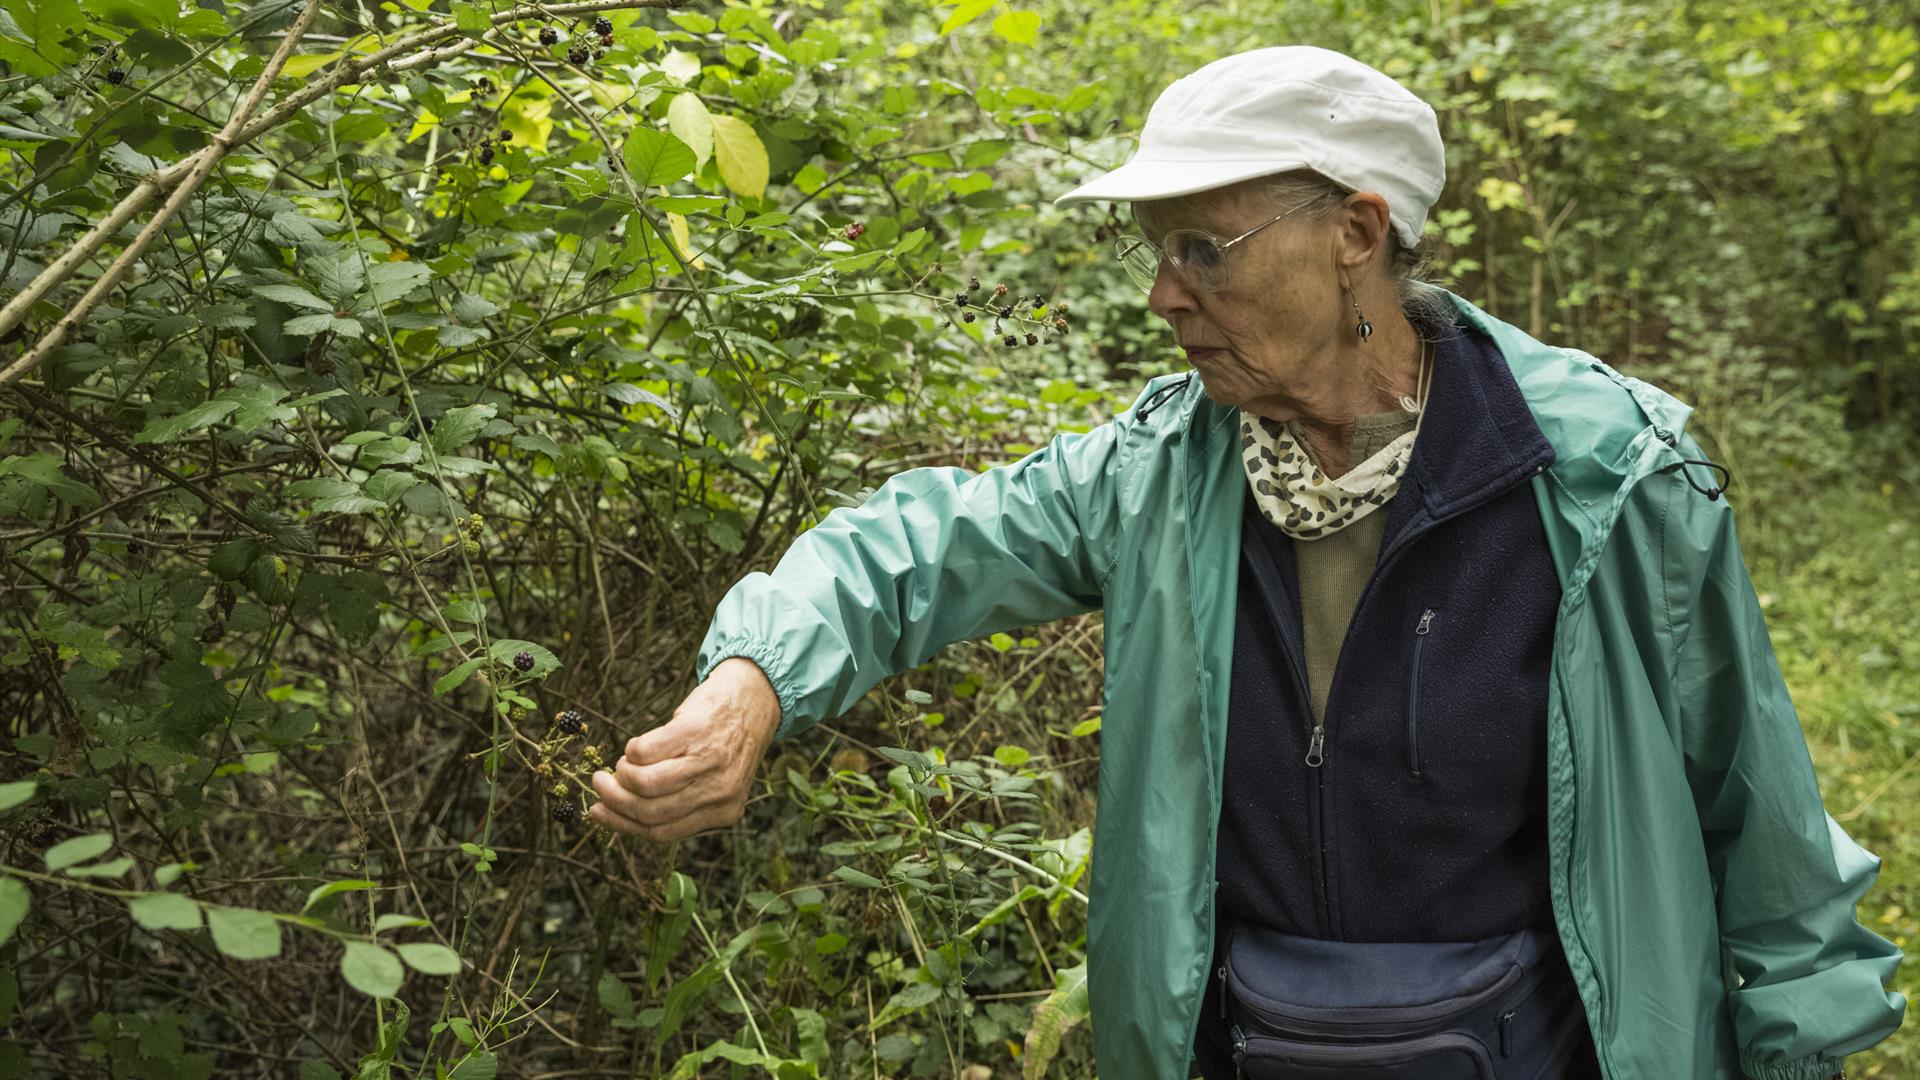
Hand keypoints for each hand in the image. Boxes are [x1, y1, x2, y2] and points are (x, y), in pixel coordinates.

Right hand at [589, 657, 780, 840]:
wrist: (753, 697)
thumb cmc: (724, 742)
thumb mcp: (713, 782)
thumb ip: (681, 802)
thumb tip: (619, 812)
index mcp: (724, 812)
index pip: (662, 832)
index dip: (622, 825)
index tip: (597, 813)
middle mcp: (720, 791)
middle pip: (650, 812)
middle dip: (615, 800)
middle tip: (599, 783)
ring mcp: (709, 761)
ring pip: (646, 784)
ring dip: (622, 775)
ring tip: (621, 764)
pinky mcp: (695, 730)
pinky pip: (646, 750)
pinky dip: (633, 750)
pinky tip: (637, 746)